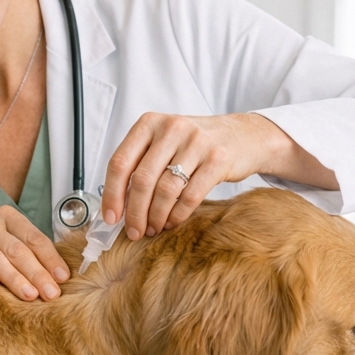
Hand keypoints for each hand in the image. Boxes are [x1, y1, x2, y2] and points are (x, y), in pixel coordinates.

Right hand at [0, 207, 69, 300]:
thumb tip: (58, 278)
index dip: (50, 259)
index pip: (33, 237)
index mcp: (6, 217)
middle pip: (17, 249)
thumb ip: (24, 252)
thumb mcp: (0, 240)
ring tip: (29, 296)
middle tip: (51, 294)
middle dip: (37, 273)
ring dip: (14, 278)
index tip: (63, 279)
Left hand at [101, 112, 336, 238]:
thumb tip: (117, 205)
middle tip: (134, 231)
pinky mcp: (217, 159)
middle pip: (142, 180)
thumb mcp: (165, 142)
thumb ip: (141, 164)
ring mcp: (196, 142)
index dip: (112, 194)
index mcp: (149, 123)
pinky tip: (173, 221)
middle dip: (135, 213)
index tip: (110, 217)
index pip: (120, 162)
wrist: (243, 136)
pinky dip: (178, 215)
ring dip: (156, 216)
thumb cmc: (196, 144)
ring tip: (154, 228)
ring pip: (165, 190)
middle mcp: (171, 128)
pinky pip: (190, 196)